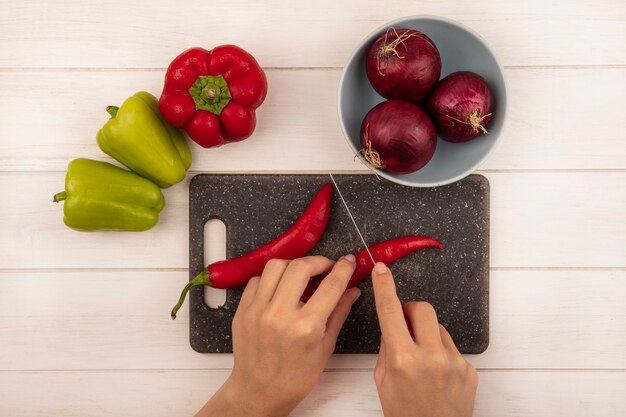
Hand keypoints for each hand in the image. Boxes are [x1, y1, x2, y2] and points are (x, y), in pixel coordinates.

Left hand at [196, 255, 360, 416]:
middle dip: (318, 261)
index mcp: (306, 327)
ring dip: (293, 265)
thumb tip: (352, 290)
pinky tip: (281, 287)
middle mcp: (280, 315)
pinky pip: (257, 279)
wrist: (259, 391)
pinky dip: (272, 278)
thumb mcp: (325, 348)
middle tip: (326, 267)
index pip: (330, 285)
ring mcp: (258, 311)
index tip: (348, 261)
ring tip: (302, 274)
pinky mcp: (243, 310)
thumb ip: (339, 313)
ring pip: (276, 266)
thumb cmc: (294, 377)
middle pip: (301, 267)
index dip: (343, 268)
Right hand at [371, 263, 477, 416]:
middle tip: (404, 324)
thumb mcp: (383, 382)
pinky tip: (437, 376)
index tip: (382, 271)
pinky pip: (452, 348)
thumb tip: (393, 325)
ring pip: (438, 328)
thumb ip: (387, 350)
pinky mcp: (469, 370)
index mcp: (402, 360)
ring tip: (422, 361)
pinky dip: (441, 354)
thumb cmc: (405, 416)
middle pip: (422, 309)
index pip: (390, 311)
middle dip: (411, 311)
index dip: (385, 287)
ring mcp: (454, 363)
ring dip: (427, 335)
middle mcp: (430, 358)